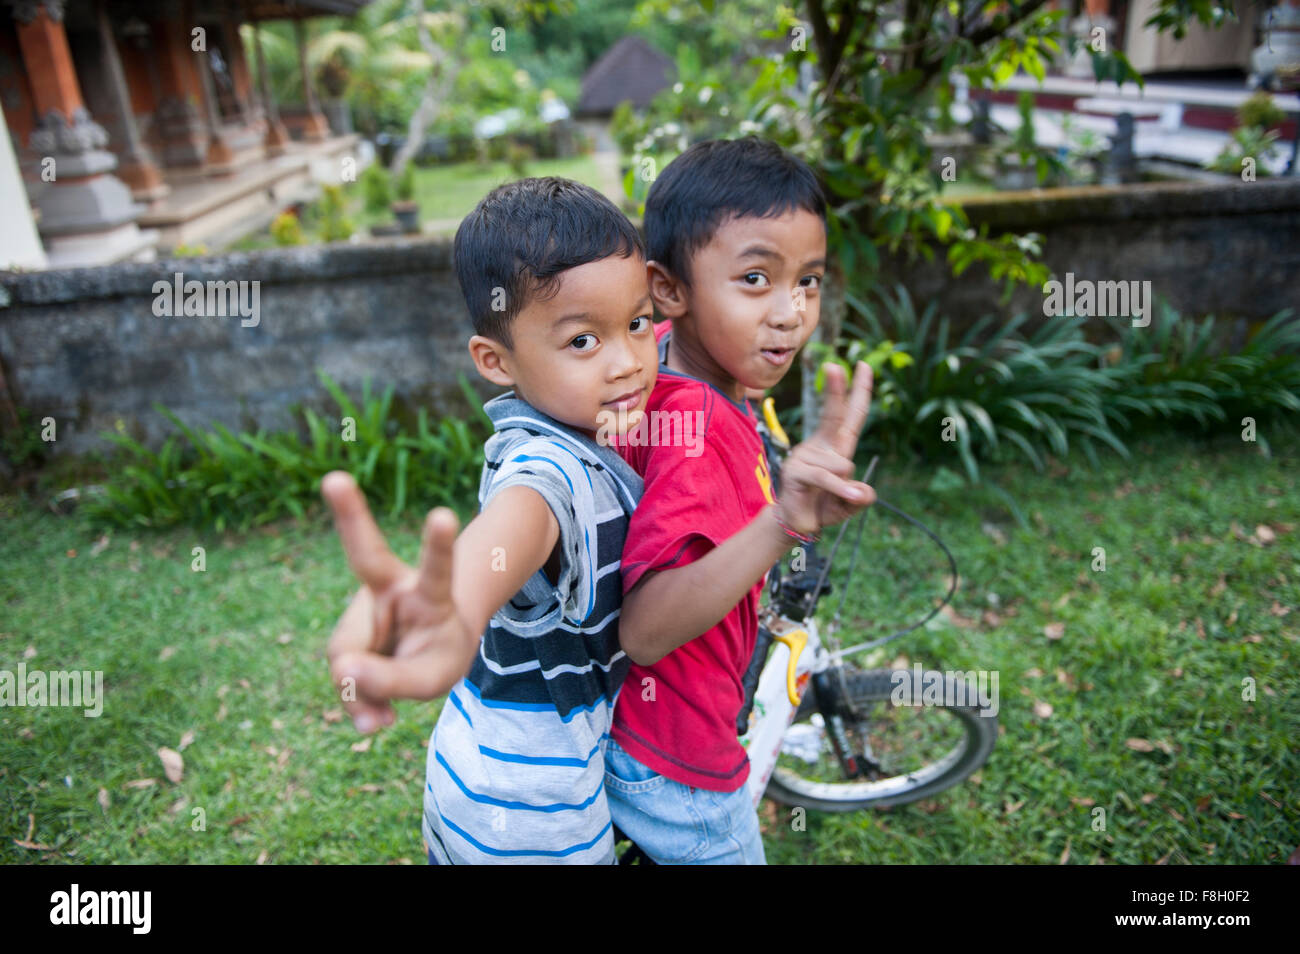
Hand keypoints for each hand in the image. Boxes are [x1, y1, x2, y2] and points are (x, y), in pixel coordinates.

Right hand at [320, 472, 478, 732]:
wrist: (425, 652)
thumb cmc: (433, 655)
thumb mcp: (431, 677)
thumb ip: (391, 680)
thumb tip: (344, 676)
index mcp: (430, 593)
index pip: (437, 570)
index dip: (437, 547)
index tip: (442, 514)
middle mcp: (391, 588)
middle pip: (367, 555)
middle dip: (351, 516)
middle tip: (335, 479)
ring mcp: (363, 608)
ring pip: (347, 657)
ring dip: (366, 692)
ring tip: (388, 712)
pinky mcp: (346, 634)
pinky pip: (342, 676)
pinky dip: (357, 702)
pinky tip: (376, 717)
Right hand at [775, 361, 875, 536]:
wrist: (798, 524)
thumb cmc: (825, 506)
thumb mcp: (851, 503)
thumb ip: (861, 497)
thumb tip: (862, 491)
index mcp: (837, 446)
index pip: (851, 415)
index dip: (859, 391)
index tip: (863, 365)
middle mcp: (821, 446)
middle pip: (833, 415)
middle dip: (836, 389)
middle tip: (834, 364)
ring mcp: (805, 455)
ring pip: (840, 465)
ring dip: (845, 485)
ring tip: (833, 497)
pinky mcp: (795, 470)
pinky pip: (826, 477)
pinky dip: (840, 489)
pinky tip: (850, 496)